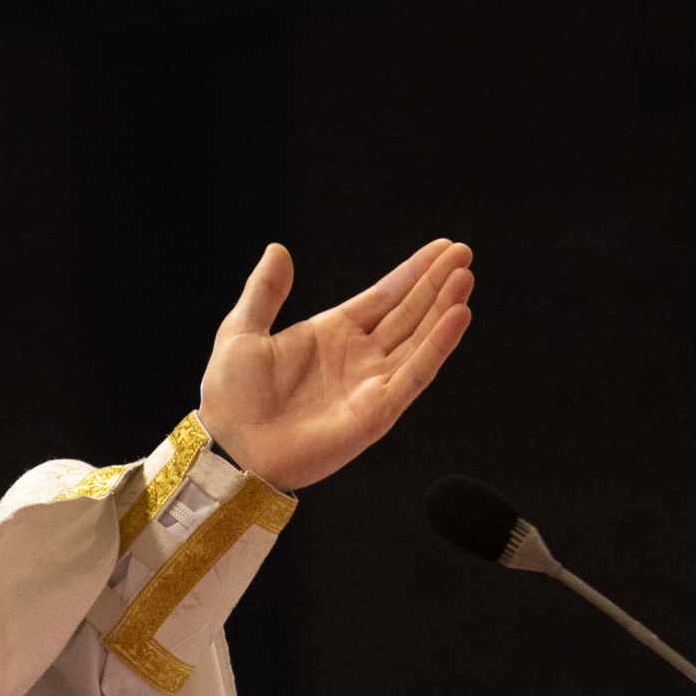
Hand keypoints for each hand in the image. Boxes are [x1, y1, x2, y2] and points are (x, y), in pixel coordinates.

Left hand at [199, 239, 473, 491]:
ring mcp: (371, 383)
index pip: (384, 296)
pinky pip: (416, 374)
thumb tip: (277, 249)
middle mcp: (358, 356)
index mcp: (331, 334)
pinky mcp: (378, 411)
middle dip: (437, 283)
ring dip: (444, 308)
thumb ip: (264, 291)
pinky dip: (438, 345)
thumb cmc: (230, 398)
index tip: (443, 248)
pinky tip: (457, 316)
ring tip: (465, 277)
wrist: (230, 447)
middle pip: (409, 313)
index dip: (413, 273)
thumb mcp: (241, 331)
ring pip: (419, 339)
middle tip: (465, 252)